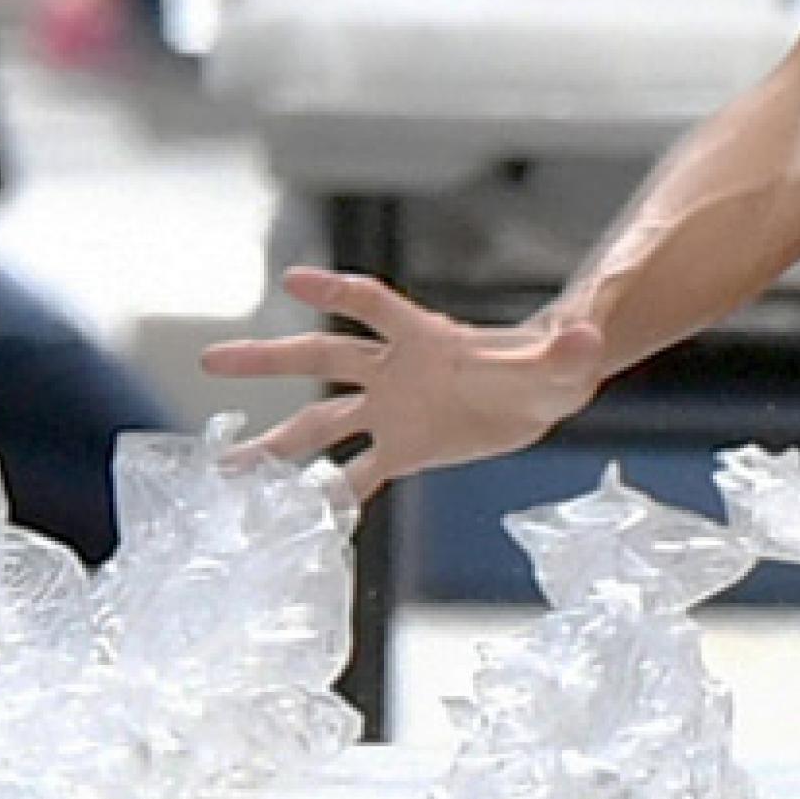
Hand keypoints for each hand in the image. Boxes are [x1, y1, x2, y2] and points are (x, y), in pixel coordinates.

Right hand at [201, 266, 607, 502]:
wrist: (543, 394)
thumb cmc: (550, 366)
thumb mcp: (562, 362)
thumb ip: (568, 350)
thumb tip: (589, 337)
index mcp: (428, 338)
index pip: (375, 306)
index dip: (337, 291)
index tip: (292, 279)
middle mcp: (397, 370)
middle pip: (323, 356)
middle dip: (269, 359)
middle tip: (211, 358)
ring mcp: (392, 410)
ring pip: (321, 421)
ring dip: (275, 443)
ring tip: (224, 465)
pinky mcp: (402, 448)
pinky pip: (355, 473)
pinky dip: (328, 496)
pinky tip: (291, 519)